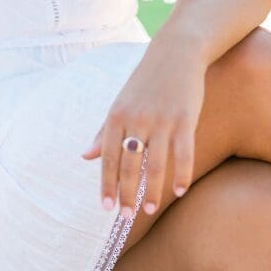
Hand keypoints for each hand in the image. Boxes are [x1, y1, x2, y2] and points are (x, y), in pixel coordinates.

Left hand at [81, 28, 205, 217]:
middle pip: (129, 166)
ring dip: (152, 192)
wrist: (176, 52)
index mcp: (117, 115)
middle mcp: (137, 119)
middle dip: (126, 194)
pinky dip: (181, 175)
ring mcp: (162, 120)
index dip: (106, 184)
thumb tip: (86, 156)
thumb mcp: (121, 103)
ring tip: (150, 209)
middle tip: (125, 217)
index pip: (108, 157)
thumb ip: (104, 131)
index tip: (106, 207)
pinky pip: (183, 154)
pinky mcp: (185, 119)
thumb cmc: (145, 80)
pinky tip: (179, 191)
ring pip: (155, 165)